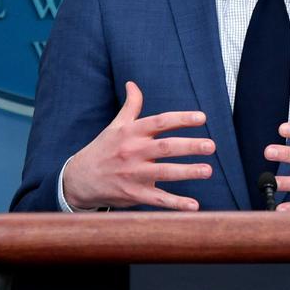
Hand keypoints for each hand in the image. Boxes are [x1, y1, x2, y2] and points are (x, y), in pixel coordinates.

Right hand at [60, 81, 212, 210]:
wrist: (78, 180)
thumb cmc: (103, 149)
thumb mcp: (115, 126)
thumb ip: (130, 106)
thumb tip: (133, 84)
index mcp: (131, 132)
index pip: (159, 122)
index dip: (181, 119)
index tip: (202, 118)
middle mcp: (133, 152)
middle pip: (165, 147)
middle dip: (189, 146)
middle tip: (211, 145)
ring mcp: (133, 174)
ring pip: (164, 173)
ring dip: (187, 172)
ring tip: (208, 170)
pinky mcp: (134, 194)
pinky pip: (158, 200)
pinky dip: (176, 204)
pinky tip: (194, 205)